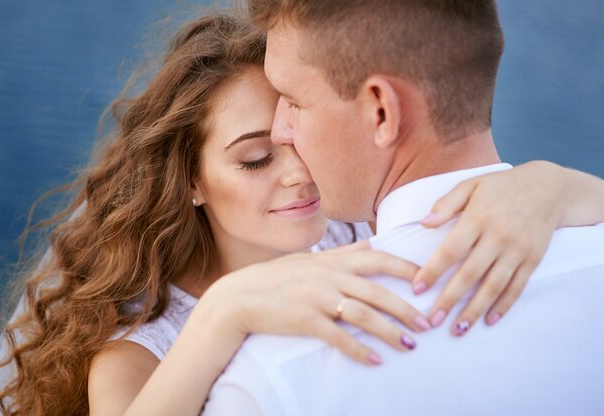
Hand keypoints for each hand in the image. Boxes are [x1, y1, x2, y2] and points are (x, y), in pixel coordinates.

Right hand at [202, 243, 427, 364]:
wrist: (240, 296)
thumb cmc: (277, 277)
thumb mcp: (310, 258)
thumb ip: (343, 253)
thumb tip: (370, 244)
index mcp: (333, 261)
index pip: (379, 259)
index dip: (406, 269)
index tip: (429, 281)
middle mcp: (329, 276)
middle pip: (377, 292)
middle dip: (406, 309)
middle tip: (427, 324)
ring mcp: (317, 298)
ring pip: (363, 314)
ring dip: (389, 332)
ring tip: (409, 346)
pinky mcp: (305, 320)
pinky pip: (339, 337)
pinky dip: (359, 350)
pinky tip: (375, 361)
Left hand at [412, 161, 568, 334]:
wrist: (548, 188)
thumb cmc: (501, 187)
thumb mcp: (471, 186)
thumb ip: (445, 204)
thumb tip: (422, 222)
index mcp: (477, 218)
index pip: (451, 250)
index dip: (433, 271)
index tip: (417, 289)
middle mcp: (498, 237)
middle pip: (470, 274)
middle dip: (449, 299)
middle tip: (432, 320)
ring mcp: (517, 250)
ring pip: (493, 286)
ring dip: (474, 310)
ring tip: (458, 329)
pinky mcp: (532, 260)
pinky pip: (516, 287)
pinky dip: (503, 305)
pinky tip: (489, 320)